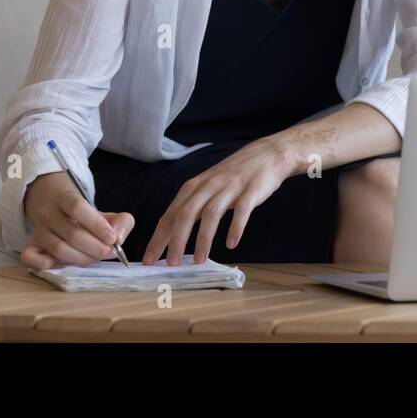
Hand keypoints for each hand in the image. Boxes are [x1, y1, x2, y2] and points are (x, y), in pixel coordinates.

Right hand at [20, 171, 134, 270]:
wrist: (52, 206)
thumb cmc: (82, 215)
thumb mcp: (102, 212)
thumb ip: (120, 221)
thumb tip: (120, 237)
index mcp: (65, 198)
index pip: (77, 208)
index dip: (96, 225)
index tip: (112, 239)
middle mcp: (48, 214)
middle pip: (71, 233)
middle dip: (95, 247)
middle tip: (109, 252)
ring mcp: (38, 232)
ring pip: (58, 248)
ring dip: (81, 258)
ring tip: (96, 258)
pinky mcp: (30, 247)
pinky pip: (31, 258)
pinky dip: (45, 265)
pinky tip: (65, 265)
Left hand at [142, 137, 292, 266]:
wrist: (267, 154)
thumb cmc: (234, 175)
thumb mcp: (207, 187)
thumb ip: (192, 207)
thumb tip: (172, 235)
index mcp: (194, 186)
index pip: (170, 214)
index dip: (158, 237)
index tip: (148, 259)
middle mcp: (209, 185)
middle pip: (186, 213)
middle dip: (176, 240)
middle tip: (171, 263)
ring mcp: (230, 187)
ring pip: (211, 213)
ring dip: (203, 238)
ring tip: (199, 260)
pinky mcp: (251, 189)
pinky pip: (242, 210)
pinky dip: (235, 227)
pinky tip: (232, 243)